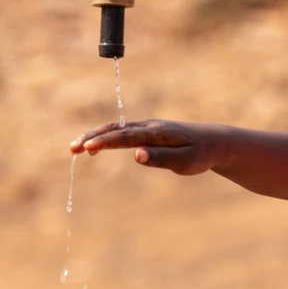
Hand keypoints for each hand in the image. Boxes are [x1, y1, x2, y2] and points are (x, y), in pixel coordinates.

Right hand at [68, 119, 220, 175]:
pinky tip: (94, 146)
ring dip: (95, 136)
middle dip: (92, 137)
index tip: (87, 148)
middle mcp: (150, 126)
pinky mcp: (148, 131)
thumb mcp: (185, 162)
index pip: (127, 137)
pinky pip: (122, 132)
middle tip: (72, 148)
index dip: (106, 142)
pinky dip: (105, 136)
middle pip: (116, 129)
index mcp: (158, 133)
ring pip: (116, 129)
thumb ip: (161, 158)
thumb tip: (137, 155)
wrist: (215, 142)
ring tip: (75, 148)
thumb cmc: (200, 154)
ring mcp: (148, 127)